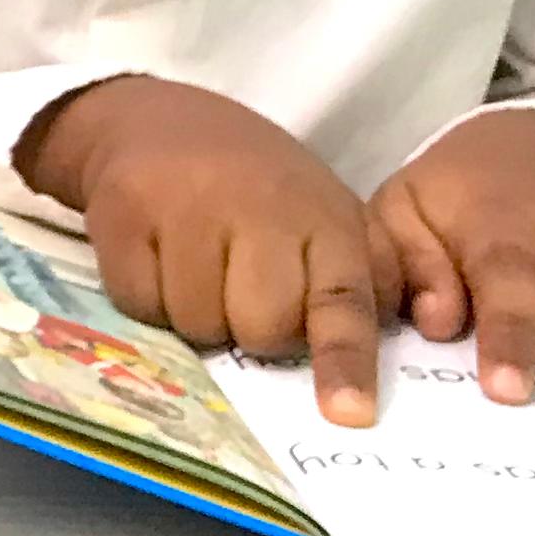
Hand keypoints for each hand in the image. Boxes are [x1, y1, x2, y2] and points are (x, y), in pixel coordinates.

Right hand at [19, 75, 399, 425]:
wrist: (158, 121)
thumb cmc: (258, 184)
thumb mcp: (328, 212)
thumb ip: (372, 273)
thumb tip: (410, 331)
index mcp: (324, 218)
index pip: (343, 300)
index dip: (344, 360)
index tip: (347, 413)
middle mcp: (258, 210)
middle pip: (262, 330)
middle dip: (254, 331)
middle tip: (243, 295)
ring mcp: (187, 209)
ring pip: (198, 325)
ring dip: (197, 316)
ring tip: (198, 271)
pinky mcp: (124, 215)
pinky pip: (140, 303)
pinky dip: (147, 297)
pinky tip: (156, 259)